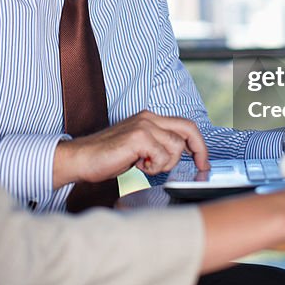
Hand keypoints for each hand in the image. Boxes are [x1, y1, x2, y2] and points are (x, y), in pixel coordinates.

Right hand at [52, 110, 208, 188]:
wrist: (81, 159)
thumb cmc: (107, 157)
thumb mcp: (139, 148)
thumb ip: (158, 146)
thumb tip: (180, 155)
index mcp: (149, 118)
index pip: (184, 125)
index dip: (198, 143)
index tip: (203, 160)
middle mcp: (149, 117)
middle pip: (188, 129)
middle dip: (199, 150)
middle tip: (200, 166)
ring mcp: (143, 125)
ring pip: (175, 147)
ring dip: (165, 163)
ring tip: (146, 166)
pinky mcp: (138, 137)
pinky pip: (161, 155)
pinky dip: (154, 167)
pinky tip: (139, 166)